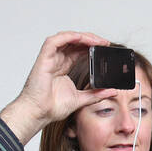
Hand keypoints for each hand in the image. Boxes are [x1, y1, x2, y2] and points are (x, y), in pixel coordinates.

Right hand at [0, 31, 117, 144]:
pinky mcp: (43, 60)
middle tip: (104, 42)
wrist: (38, 114)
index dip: (91, 46)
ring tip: (96, 40)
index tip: (105, 47)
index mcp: (63, 68)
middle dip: (89, 39)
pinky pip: (54, 42)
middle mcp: (56, 61)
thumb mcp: (81, 100)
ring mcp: (49, 59)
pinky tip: (80, 38)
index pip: (78, 50)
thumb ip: (96, 94)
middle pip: (73, 42)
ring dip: (81, 37)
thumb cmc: (52, 108)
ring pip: (65, 38)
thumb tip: (113, 91)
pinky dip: (67, 37)